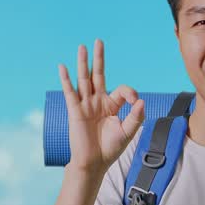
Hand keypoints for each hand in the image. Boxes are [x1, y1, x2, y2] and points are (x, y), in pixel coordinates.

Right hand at [59, 39, 144, 172]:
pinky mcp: (75, 111)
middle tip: (99, 41)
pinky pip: (70, 92)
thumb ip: (136, 117)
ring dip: (83, 63)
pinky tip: (63, 67)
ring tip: (82, 47)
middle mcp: (98, 101)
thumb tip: (141, 100)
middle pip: (98, 75)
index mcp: (112, 105)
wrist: (94, 163)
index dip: (130, 92)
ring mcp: (86, 105)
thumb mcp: (128, 132)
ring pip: (84, 80)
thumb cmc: (110, 149)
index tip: (136, 102)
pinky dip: (66, 80)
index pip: (122, 89)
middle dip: (99, 58)